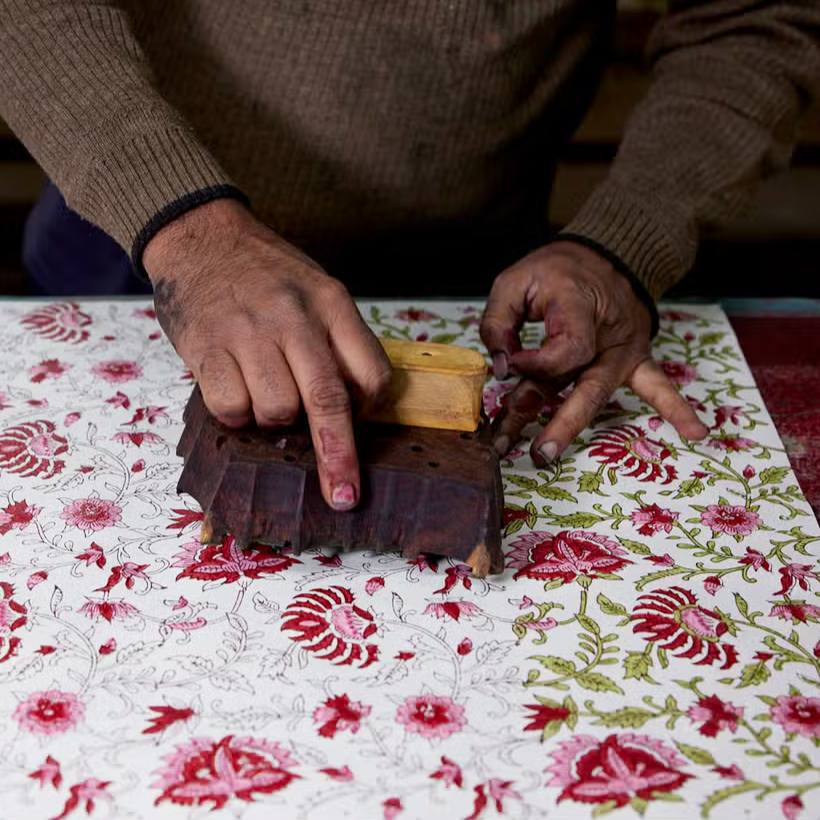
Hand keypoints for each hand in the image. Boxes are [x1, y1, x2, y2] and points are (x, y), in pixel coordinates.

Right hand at [143, 199, 391, 510]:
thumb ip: (338, 339)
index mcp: (332, 303)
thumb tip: (355, 405)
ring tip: (262, 389)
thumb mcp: (317, 289)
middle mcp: (295, 317)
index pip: (371, 372)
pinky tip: (234, 389)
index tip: (360, 424)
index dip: (369, 409)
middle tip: (344, 497)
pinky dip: (236, 414)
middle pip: (328, 400)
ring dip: (274, 419)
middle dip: (339, 457)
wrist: (201, 235)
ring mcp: (250, 331)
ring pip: (278, 411)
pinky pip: (232, 408)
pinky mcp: (207, 346)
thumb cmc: (265, 272)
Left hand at [480, 241, 707, 462]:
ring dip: (569, 426)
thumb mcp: (515, 282)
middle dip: (557, 423)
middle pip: (584, 386)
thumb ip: (498, 323)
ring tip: (545, 456)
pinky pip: (657, 385)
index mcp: (579, 307)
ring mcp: (625, 349)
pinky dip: (677, 408)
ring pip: (597, 393)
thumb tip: (499, 369)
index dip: (533, 364)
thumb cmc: (554, 270)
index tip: (508, 364)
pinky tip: (696, 432)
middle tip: (535, 452)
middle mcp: (607, 334)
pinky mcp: (635, 358)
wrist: (604, 253)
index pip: (563, 351)